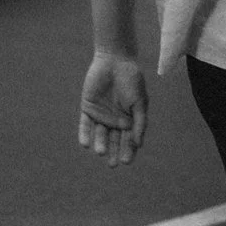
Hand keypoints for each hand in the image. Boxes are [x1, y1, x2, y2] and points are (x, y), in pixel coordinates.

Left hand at [79, 52, 147, 167]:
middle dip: (114, 152)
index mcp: (130, 119)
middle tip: (113, 164)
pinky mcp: (88, 108)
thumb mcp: (140, 102)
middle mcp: (115, 120)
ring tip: (100, 151)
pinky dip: (85, 134)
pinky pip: (85, 124)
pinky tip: (85, 144)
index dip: (128, 150)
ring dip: (100, 144)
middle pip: (114, 140)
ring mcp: (101, 115)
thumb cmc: (132, 80)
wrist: (115, 61)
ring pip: (99, 134)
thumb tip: (139, 144)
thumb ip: (139, 122)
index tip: (126, 161)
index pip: (129, 139)